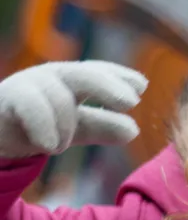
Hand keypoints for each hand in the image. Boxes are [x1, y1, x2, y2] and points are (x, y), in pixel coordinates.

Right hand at [0, 61, 147, 157]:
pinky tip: (50, 145)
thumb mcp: (73, 128)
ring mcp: (26, 86)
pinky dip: (43, 124)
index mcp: (70, 83)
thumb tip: (134, 129)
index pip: (98, 73)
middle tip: (132, 101)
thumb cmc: (35, 126)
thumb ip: (101, 126)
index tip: (143, 86)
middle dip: (107, 84)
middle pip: (81, 74)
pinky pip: (28, 102)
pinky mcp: (5, 100)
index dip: (120, 76)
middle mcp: (50, 79)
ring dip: (65, 122)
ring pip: (56, 93)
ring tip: (58, 147)